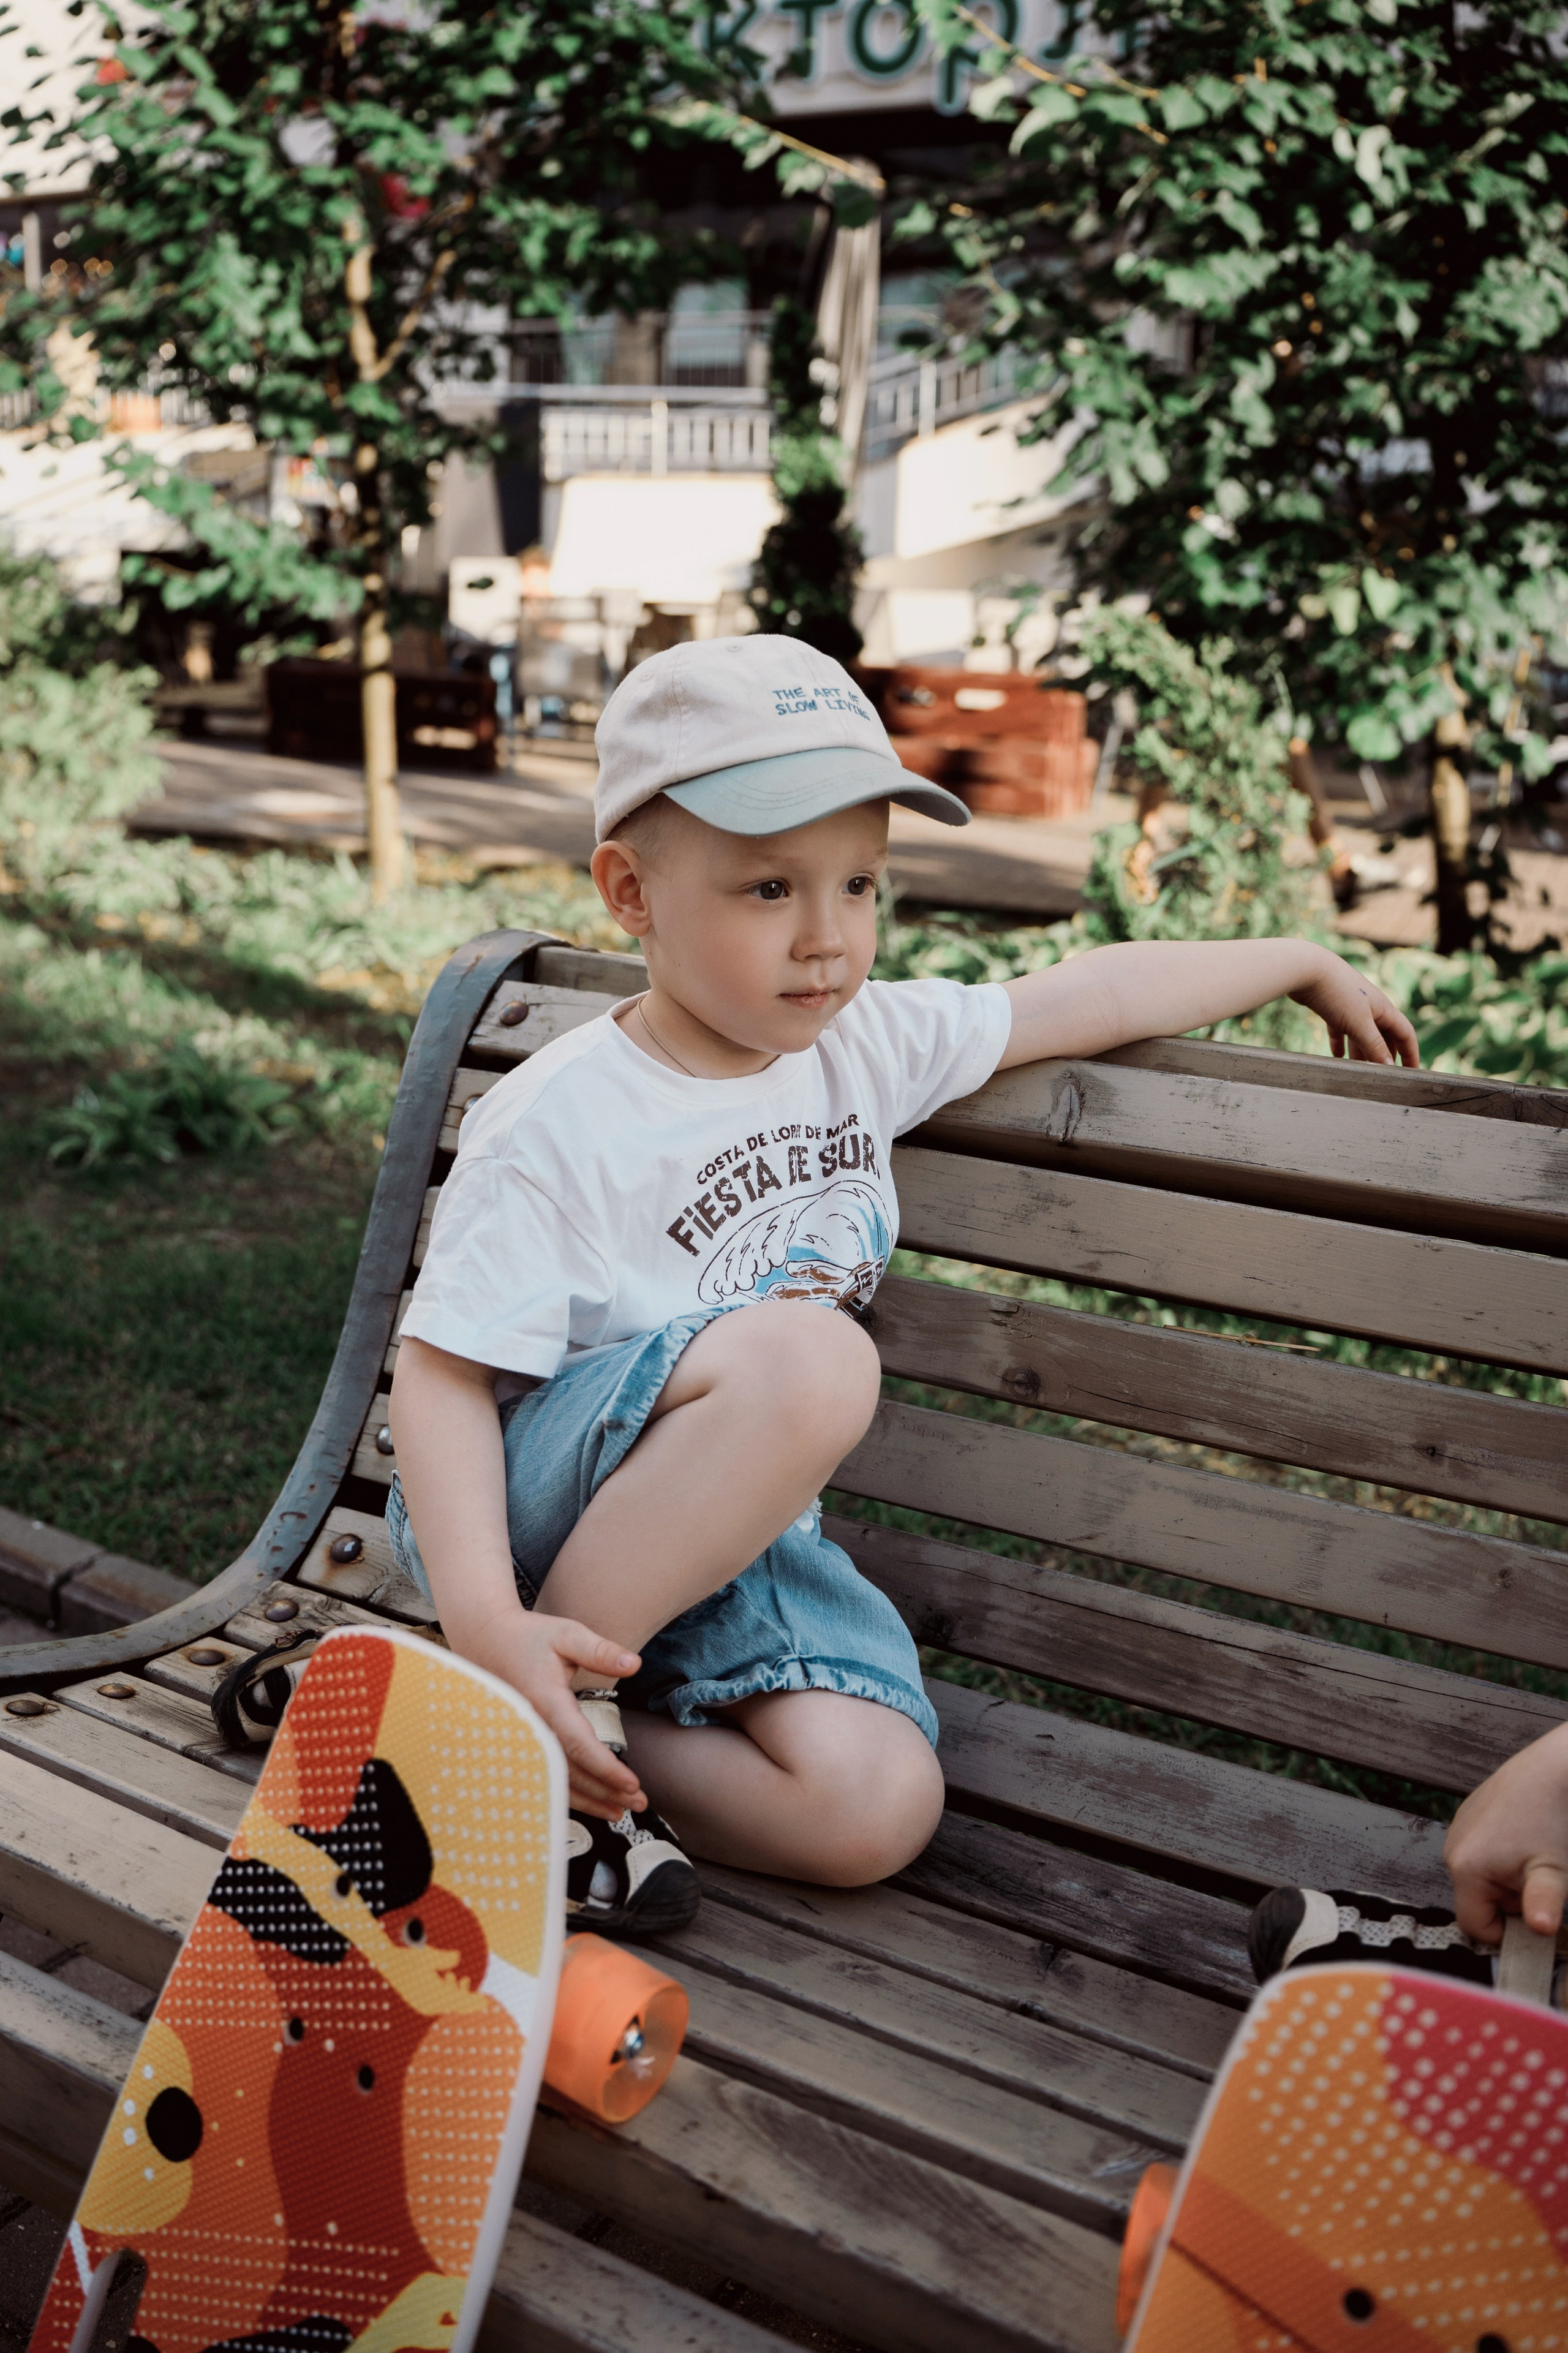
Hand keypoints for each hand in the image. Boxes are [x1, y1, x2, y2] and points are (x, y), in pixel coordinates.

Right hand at [459, 1606, 645, 1818]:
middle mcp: (531, 1726)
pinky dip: (566, 1793)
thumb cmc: (529, 1637)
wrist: (484, 1640)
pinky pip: (542, 1775)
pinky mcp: (518, 1743)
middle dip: (605, 1792)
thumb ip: (600, 1651)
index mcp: (545, 1700)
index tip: (631, 1783)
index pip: (578, 1744)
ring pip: (554, 1780)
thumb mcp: (567, 1634)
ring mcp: (521, 1739)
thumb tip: (634, 1665)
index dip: (606, 1769)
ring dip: (588, 1800)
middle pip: (569, 1771)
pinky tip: (588, 1802)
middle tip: (639, 1803)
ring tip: (619, 1811)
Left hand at [1290, 949, 1419, 1065]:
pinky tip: (1336, 1056)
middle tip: (1385, 1076)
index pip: (1405, 1033)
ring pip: (1361, 1034)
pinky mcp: (1331, 1007)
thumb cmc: (1337, 993)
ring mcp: (1350, 1006)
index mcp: (1383, 1009)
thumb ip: (1374, 1046)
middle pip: (1384, 1035)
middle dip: (1386, 1054)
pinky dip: (1340, 1043)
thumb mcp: (1359, 1024)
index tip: (1413, 1072)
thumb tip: (1390, 1067)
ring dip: (1361, 1052)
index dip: (1411, 1053)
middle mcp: (1370, 1007)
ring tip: (1359, 1071)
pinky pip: (1340, 1029)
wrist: (1307, 969)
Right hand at [1443, 1722, 1567, 1944]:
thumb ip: (1543, 1904)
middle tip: (1535, 1877)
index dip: (1506, 1931)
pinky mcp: (1467, 1817)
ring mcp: (1457, 1830)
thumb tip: (1542, 1929)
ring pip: (1480, 1878)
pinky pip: (1480, 1853)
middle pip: (1477, 1901)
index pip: (1475, 1926)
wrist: (1551, 1768)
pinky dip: (1501, 1856)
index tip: (1532, 1914)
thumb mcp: (1552, 1870)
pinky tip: (1522, 1837)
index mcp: (1465, 1868)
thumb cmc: (1550, 1817)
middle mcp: (1452, 1849)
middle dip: (1508, 1901)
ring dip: (1506, 1879)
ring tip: (1531, 1856)